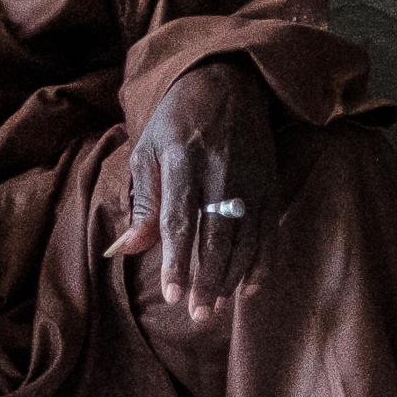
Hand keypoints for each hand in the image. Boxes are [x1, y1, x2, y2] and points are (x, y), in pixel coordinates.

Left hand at [105, 56, 275, 315]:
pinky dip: (261, 262)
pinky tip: (249, 287)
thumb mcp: (147, 151)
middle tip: (198, 315)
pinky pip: (269, 231)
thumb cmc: (177, 120)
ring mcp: (250, 179)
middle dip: (207, 280)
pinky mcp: (270, 183)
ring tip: (217, 307)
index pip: (179, 221)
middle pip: (215, 237)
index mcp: (182, 162)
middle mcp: (220, 172)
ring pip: (245, 239)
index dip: (177, 262)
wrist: (227, 81)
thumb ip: (142, 202)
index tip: (172, 296)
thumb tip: (126, 248)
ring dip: (232, 277)